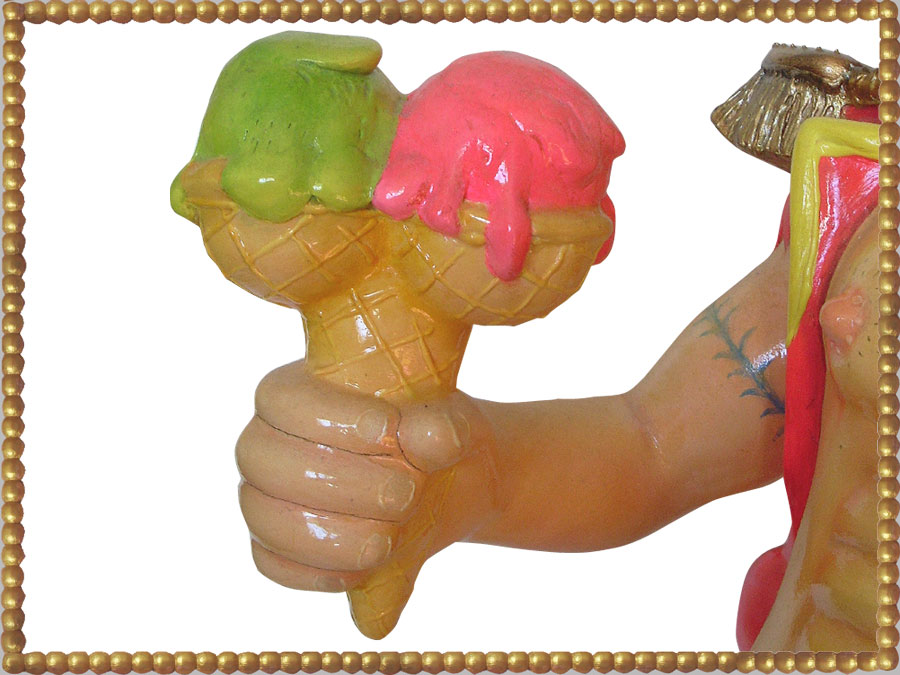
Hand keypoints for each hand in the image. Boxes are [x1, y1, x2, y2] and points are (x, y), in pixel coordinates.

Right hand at [235, 360, 499, 636]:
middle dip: (339, 482)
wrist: (442, 483)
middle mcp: (268, 441)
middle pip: (262, 459)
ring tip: (389, 539)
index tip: (388, 431)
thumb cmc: (429, 436)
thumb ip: (439, 425)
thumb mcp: (446, 421)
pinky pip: (272, 564)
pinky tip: (367, 567)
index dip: (330, 416)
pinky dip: (318, 570)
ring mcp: (265, 496)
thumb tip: (432, 438)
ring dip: (331, 535)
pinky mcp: (275, 547)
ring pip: (264, 516)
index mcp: (298, 392)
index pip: (281, 398)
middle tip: (405, 494)